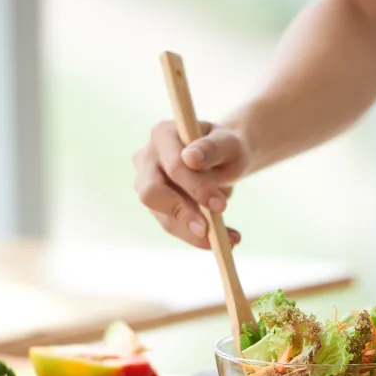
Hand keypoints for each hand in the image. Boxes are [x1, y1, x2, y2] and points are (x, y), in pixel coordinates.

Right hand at [133, 120, 249, 248]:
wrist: (224, 158)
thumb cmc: (226, 147)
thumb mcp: (229, 144)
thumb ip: (212, 148)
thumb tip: (190, 158)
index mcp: (163, 134)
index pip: (173, 166)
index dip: (196, 188)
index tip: (221, 206)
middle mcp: (147, 158)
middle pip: (152, 193)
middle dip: (183, 214)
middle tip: (211, 232)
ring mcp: (146, 183)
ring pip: (163, 216)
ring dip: (194, 233)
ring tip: (229, 240)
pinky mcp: (156, 205)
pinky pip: (173, 226)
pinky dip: (197, 237)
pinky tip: (225, 239)